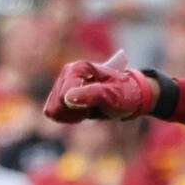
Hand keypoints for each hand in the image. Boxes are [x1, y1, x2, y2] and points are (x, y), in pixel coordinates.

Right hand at [44, 56, 160, 122]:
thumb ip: (92, 95)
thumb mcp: (113, 96)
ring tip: (90, 108)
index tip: (97, 104)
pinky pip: (54, 112)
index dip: (79, 107)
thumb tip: (68, 98)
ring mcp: (63, 83)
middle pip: (57, 103)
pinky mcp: (61, 93)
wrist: (130, 97)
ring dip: (72, 114)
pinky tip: (83, 111)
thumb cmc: (124, 94)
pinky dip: (69, 116)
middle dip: (75, 111)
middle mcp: (68, 72)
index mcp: (78, 68)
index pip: (63, 96)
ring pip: (54, 108)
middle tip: (95, 107)